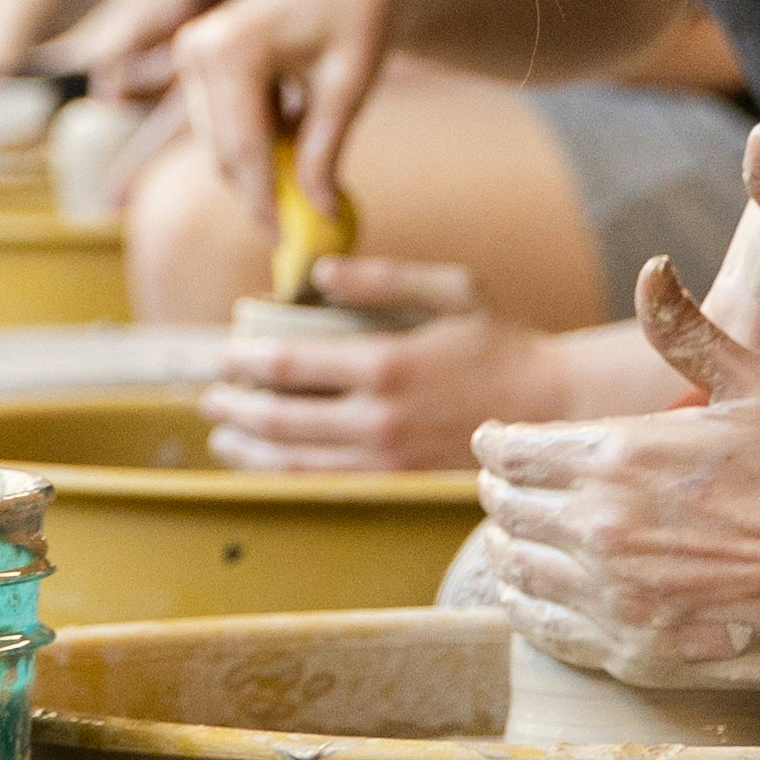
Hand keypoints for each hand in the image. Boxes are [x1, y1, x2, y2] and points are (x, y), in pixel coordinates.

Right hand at [173, 0, 415, 225]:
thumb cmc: (359, 22)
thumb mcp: (348, 90)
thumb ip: (325, 152)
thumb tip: (319, 216)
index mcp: (233, 49)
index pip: (243, 149)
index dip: (266, 202)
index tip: (289, 241)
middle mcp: (198, 47)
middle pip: (225, 152)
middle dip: (264, 190)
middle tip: (306, 223)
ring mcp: (191, 50)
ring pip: (220, 143)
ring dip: (262, 162)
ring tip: (315, 143)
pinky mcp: (195, 57)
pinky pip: (221, 122)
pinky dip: (257, 137)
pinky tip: (296, 114)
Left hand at [202, 261, 566, 473]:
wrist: (551, 409)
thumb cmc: (499, 341)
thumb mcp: (450, 289)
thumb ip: (382, 278)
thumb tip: (320, 274)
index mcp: (386, 363)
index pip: (292, 366)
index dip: (247, 360)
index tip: (224, 352)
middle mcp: (379, 418)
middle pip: (282, 420)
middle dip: (236, 409)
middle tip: (209, 399)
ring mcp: (387, 459)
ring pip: (298, 462)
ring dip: (251, 451)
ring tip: (224, 437)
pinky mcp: (399, 484)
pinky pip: (329, 484)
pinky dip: (289, 476)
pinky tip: (270, 465)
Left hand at [472, 262, 759, 677]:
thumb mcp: (753, 379)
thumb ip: (686, 330)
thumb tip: (651, 267)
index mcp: (618, 454)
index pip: (513, 451)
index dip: (494, 443)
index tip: (492, 440)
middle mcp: (601, 526)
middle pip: (507, 508)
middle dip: (496, 491)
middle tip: (498, 485)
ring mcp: (614, 594)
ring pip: (519, 568)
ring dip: (506, 547)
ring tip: (508, 536)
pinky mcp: (632, 647)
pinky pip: (547, 628)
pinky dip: (525, 607)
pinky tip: (526, 594)